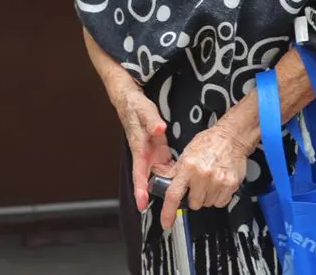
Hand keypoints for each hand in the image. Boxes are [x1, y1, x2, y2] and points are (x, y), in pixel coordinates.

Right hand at [111, 85, 171, 212]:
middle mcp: (145, 155)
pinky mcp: (158, 151)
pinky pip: (167, 167)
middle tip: (165, 213)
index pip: (139, 172)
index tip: (142, 204)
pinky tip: (185, 181)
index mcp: (139, 148)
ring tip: (177, 203)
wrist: (131, 102)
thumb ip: (152, 121)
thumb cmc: (135, 108)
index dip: (140, 189)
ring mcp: (152, 154)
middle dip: (154, 196)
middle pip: (149, 180)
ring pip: (160, 176)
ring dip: (167, 188)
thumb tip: (159, 129)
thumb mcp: (145, 111)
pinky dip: (173, 176)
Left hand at [158, 123, 252, 229]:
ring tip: (209, 182)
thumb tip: (159, 181)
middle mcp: (202, 175)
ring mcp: (217, 181)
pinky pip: (220, 202)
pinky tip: (218, 184)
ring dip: (207, 197)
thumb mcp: (186, 153)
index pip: (174, 194)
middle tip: (198, 185)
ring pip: (207, 204)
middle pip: (193, 204)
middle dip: (194, 197)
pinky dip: (218, 197)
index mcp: (188, 166)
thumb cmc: (208, 143)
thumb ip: (173, 171)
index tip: (166, 222)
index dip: (168, 212)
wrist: (231, 137)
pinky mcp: (230, 185)